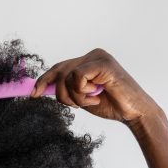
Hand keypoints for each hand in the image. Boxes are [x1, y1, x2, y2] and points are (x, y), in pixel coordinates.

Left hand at [30, 48, 158, 125]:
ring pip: (66, 76)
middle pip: (59, 71)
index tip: (33, 94)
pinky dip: (82, 92)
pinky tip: (97, 95)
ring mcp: (98, 57)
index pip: (59, 68)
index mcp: (87, 61)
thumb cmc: (111, 105)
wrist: (134, 113)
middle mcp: (92, 55)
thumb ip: (66, 89)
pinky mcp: (103, 63)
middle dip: (60, 93)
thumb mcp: (81, 97)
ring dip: (74, 96)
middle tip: (74, 106)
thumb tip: (41, 89)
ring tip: (91, 100)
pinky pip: (77, 77)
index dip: (43, 80)